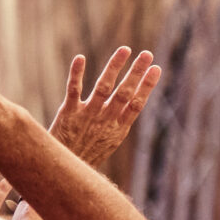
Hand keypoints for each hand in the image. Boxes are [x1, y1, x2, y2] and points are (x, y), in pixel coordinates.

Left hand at [48, 47, 160, 165]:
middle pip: (124, 92)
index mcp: (119, 128)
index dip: (147, 85)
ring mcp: (87, 115)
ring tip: (125, 49)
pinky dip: (77, 74)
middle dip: (136, 72)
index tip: (156, 68)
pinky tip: (81, 57)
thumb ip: (119, 121)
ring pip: (103, 87)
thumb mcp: (110, 142)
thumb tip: (134, 102)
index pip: (137, 103)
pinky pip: (74, 90)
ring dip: (115, 67)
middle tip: (147, 54)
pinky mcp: (68, 113)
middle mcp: (106, 120)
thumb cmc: (88, 155)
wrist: (63, 170)